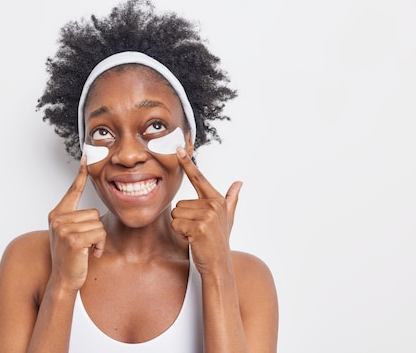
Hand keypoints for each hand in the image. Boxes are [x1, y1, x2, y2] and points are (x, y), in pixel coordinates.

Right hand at [47, 156, 105, 293]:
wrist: (63, 281)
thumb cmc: (70, 258)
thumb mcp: (70, 234)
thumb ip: (76, 219)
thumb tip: (91, 211)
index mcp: (57, 214)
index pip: (72, 190)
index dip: (80, 174)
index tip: (86, 157)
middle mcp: (58, 218)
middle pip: (94, 212)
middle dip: (96, 230)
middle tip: (85, 245)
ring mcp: (64, 228)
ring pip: (98, 223)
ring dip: (98, 239)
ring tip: (87, 250)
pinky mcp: (73, 239)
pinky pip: (99, 233)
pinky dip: (99, 246)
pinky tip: (90, 254)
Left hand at [170, 147, 241, 274]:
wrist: (219, 266)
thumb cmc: (219, 241)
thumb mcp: (227, 218)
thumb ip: (232, 199)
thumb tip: (239, 182)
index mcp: (217, 200)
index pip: (199, 178)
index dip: (187, 163)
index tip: (178, 148)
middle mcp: (214, 205)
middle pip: (180, 203)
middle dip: (184, 218)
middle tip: (197, 231)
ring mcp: (208, 215)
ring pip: (176, 213)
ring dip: (181, 226)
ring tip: (196, 235)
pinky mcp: (199, 227)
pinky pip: (176, 223)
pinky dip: (180, 233)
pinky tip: (193, 240)